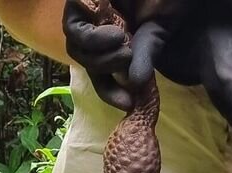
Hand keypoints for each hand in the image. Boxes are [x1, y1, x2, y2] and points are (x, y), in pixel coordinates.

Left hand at [62, 0, 194, 109]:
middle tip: (128, 59)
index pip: (101, 70)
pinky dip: (92, 39)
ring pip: (76, 47)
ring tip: (123, 44)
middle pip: (84, 59)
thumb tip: (137, 86)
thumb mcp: (158, 30)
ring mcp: (87, 11)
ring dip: (99, 56)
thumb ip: (145, 56)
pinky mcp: (82, 2)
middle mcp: (97, 24)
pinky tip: (116, 35)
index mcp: (113, 35)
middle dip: (104, 71)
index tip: (127, 104)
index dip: (110, 90)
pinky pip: (74, 29)